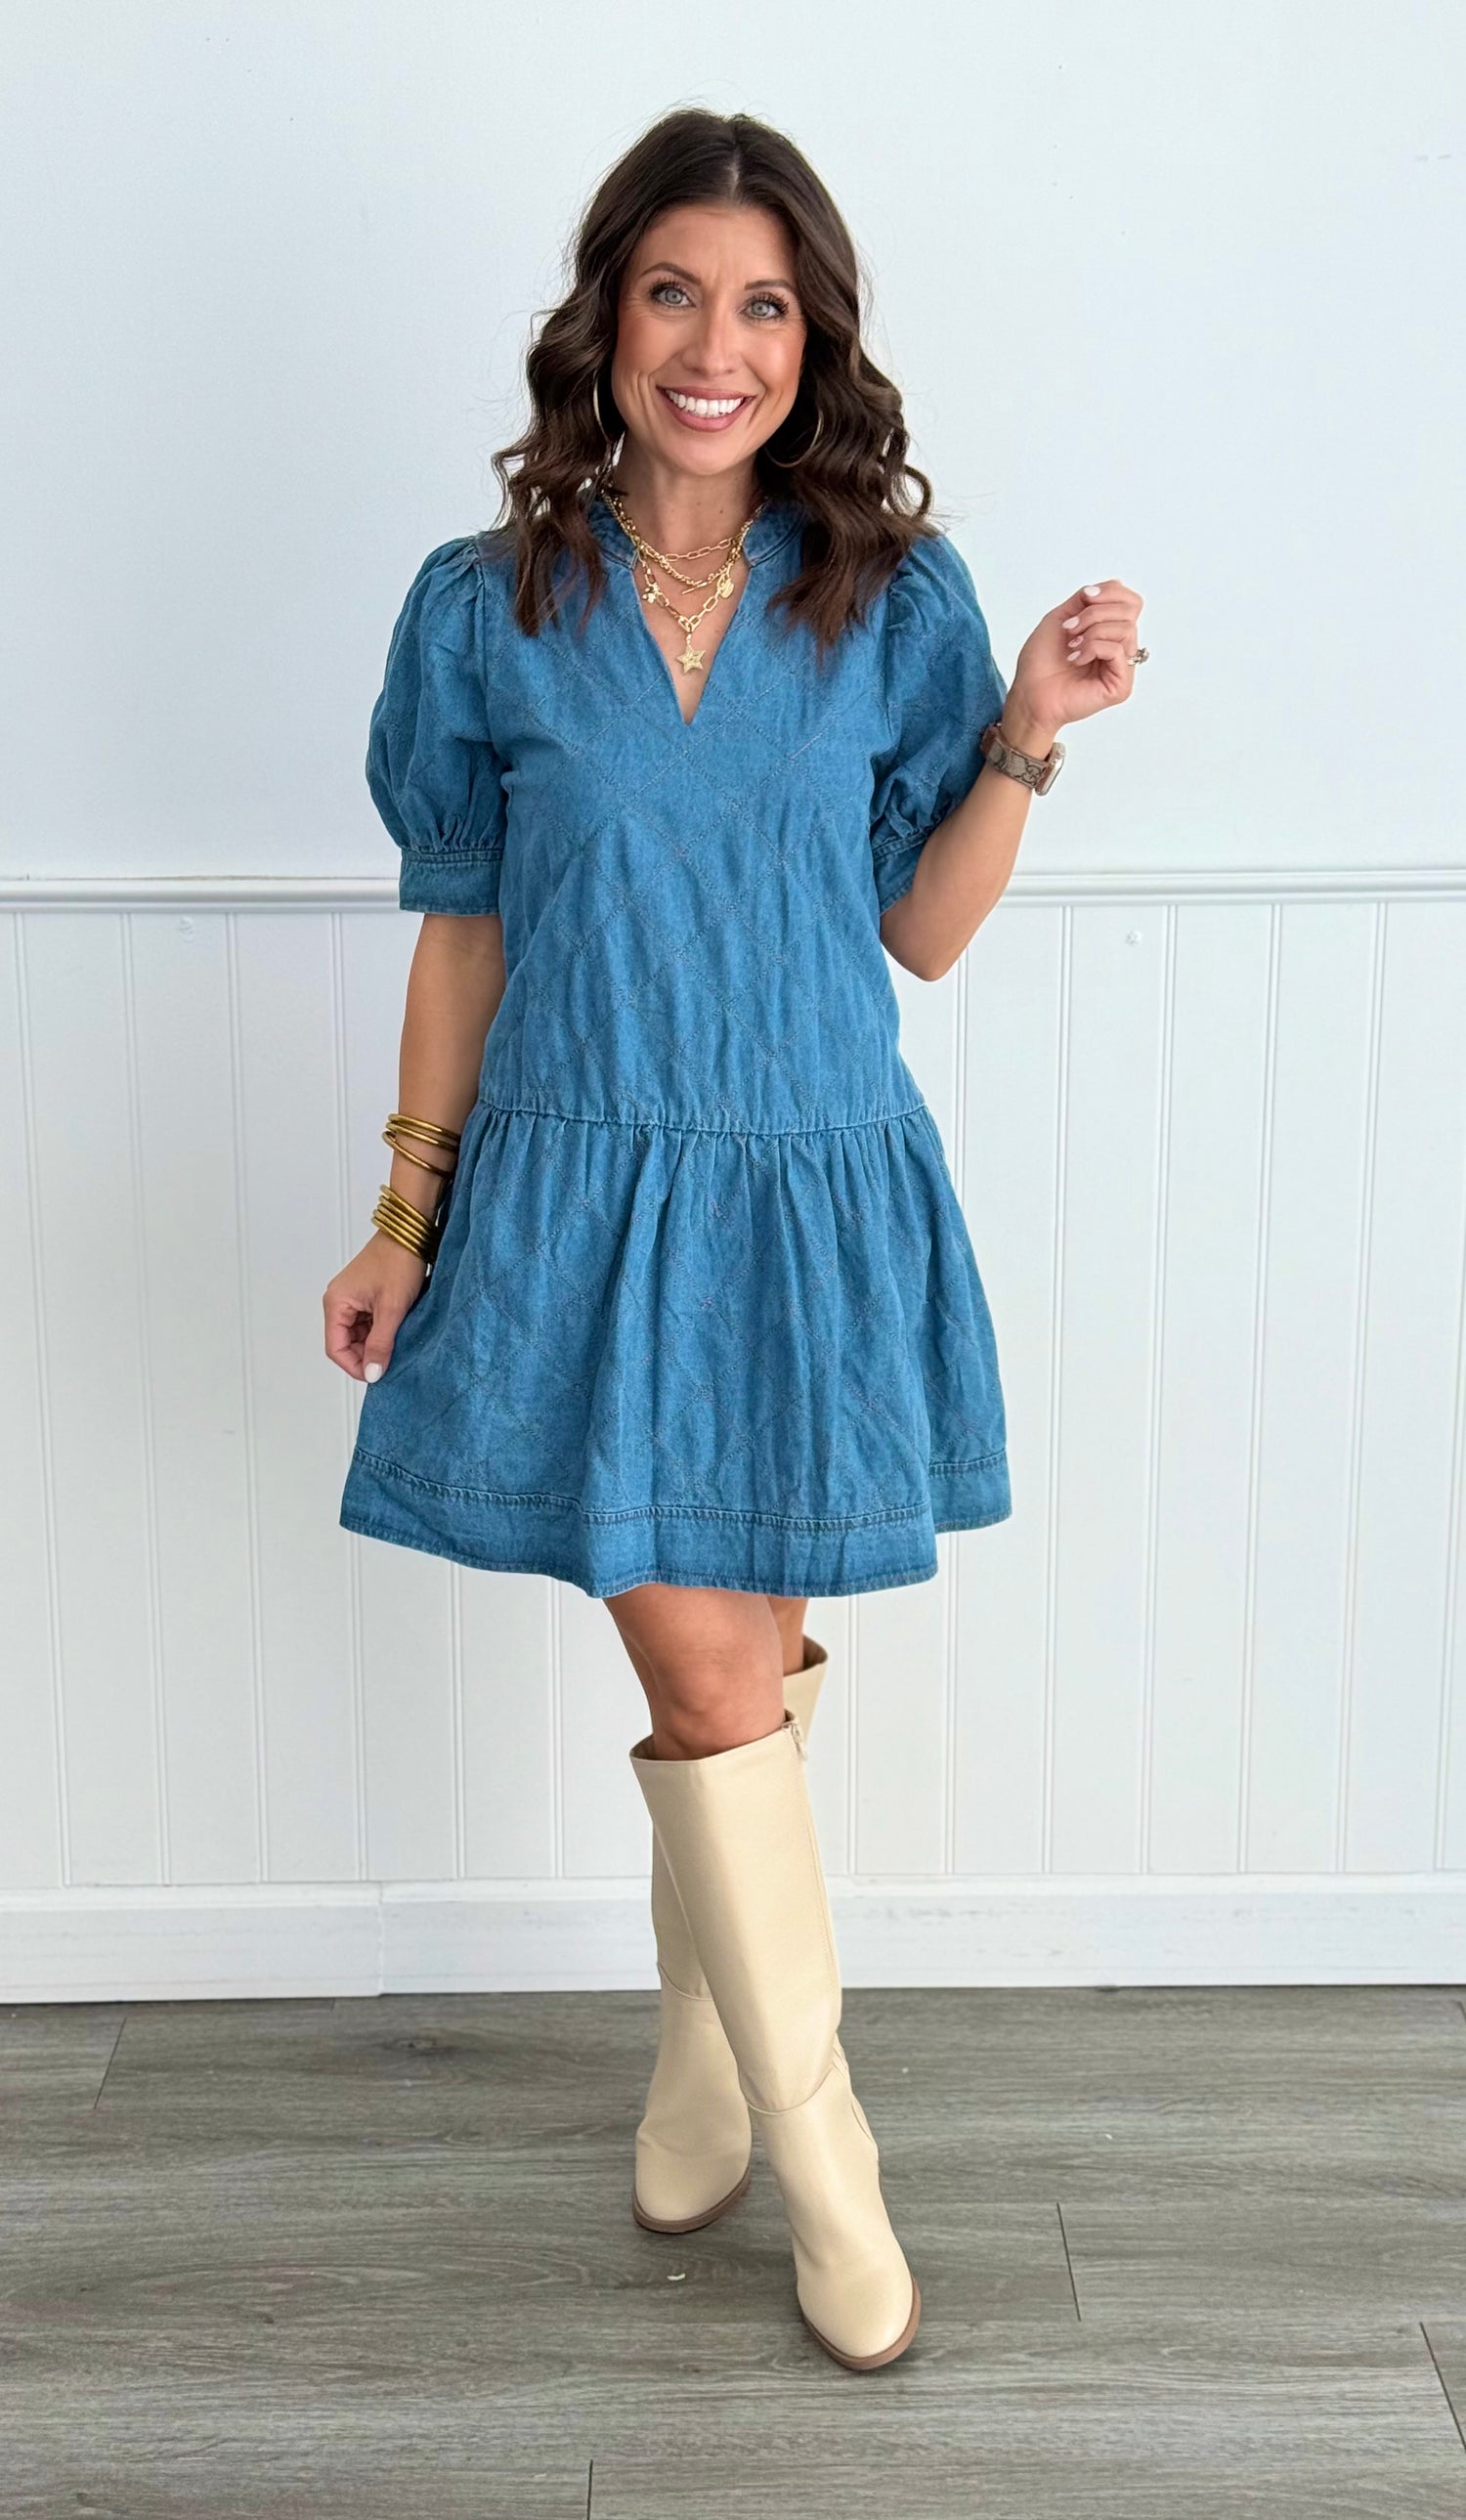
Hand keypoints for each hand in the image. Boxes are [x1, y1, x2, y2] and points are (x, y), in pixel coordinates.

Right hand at [323, 1232, 428, 1382]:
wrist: (411, 1233)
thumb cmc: (398, 1262)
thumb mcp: (391, 1309)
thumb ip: (380, 1344)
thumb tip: (373, 1373)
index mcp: (336, 1303)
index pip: (335, 1349)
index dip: (356, 1366)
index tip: (378, 1374)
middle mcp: (339, 1301)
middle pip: (346, 1343)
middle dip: (367, 1354)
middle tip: (392, 1359)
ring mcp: (352, 1299)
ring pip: (359, 1335)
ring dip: (377, 1342)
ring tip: (398, 1341)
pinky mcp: (366, 1296)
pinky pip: (369, 1323)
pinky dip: (382, 1331)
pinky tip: (398, 1330)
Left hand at [1003, 577, 1145, 744]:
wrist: (1029, 693)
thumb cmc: (1040, 662)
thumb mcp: (1061, 617)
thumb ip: (1087, 599)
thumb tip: (1114, 584)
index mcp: (1109, 632)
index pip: (1130, 601)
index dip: (1110, 592)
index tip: (1084, 597)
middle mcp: (1120, 648)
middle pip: (1131, 610)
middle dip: (1096, 612)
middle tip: (1070, 628)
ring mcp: (1122, 668)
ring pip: (1126, 629)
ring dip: (1092, 631)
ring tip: (1071, 645)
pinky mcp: (1121, 686)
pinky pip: (1118, 651)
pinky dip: (1093, 648)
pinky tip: (1075, 659)